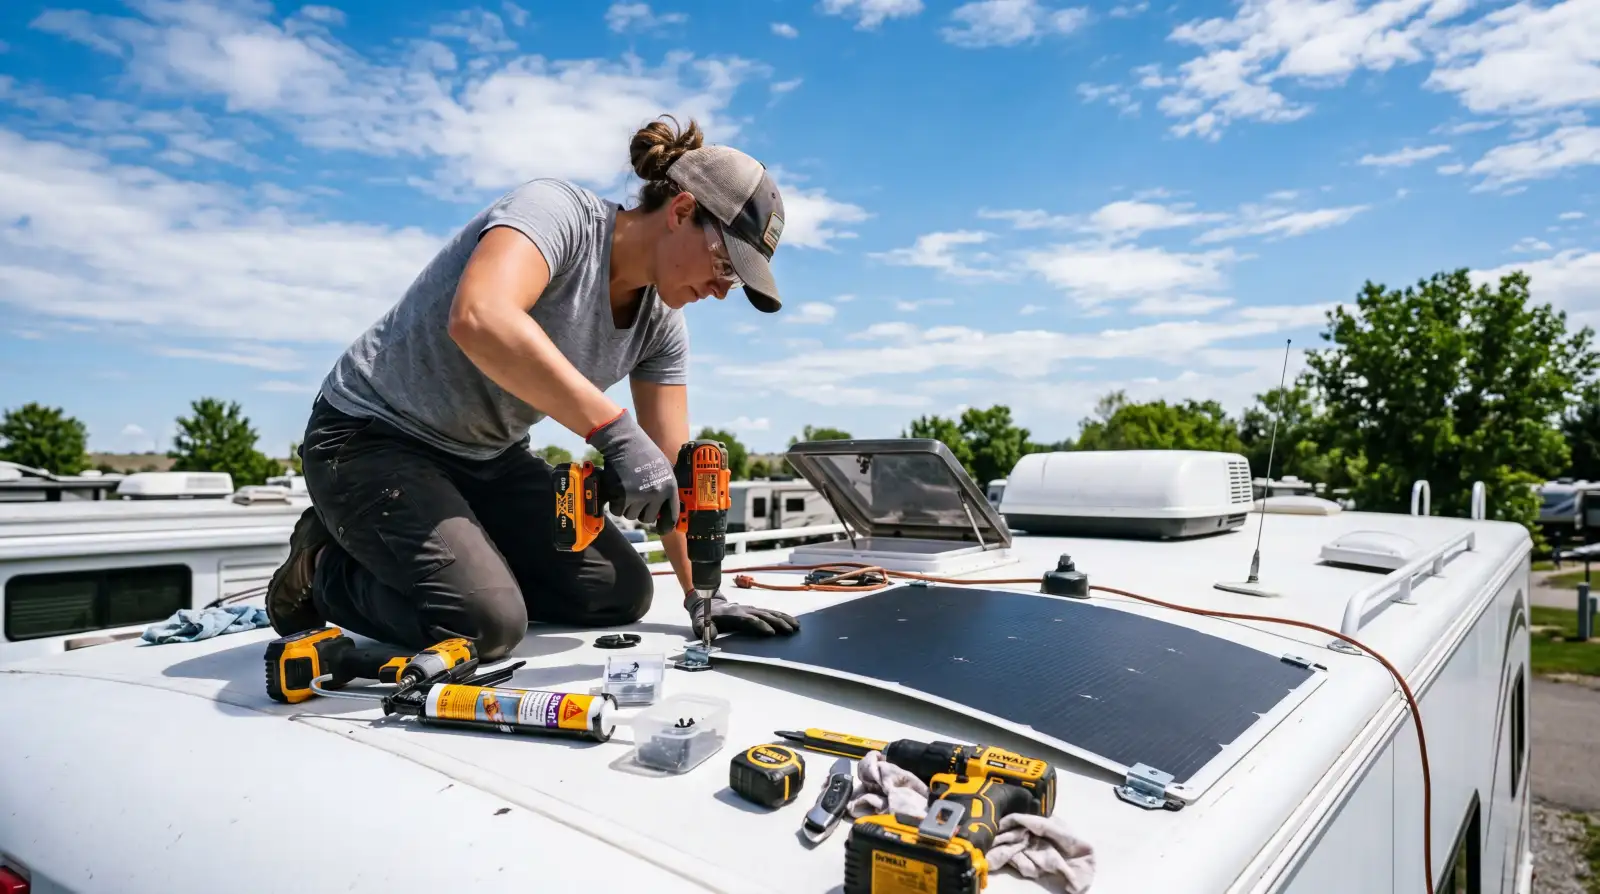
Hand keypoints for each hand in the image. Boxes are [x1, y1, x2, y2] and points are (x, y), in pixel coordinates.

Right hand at [586, 410, 678, 533]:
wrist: (624, 442)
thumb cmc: (643, 453)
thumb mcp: (664, 469)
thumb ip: (666, 488)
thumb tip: (666, 509)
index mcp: (669, 487)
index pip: (671, 515)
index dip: (666, 525)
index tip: (662, 529)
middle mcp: (655, 493)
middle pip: (648, 518)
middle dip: (641, 511)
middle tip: (637, 497)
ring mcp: (638, 495)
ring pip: (631, 515)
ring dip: (627, 506)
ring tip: (628, 488)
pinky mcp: (621, 495)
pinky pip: (618, 511)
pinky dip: (615, 504)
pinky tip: (618, 489)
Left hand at [685, 590, 799, 639]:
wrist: (707, 602)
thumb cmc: (705, 616)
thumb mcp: (699, 623)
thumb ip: (705, 629)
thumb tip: (712, 636)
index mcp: (733, 614)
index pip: (749, 620)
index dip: (760, 625)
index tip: (771, 632)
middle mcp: (744, 609)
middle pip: (764, 615)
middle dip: (778, 622)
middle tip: (791, 630)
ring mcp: (750, 608)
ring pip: (770, 612)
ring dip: (784, 619)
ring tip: (796, 626)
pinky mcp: (754, 610)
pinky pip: (770, 612)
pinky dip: (782, 616)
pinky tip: (791, 621)